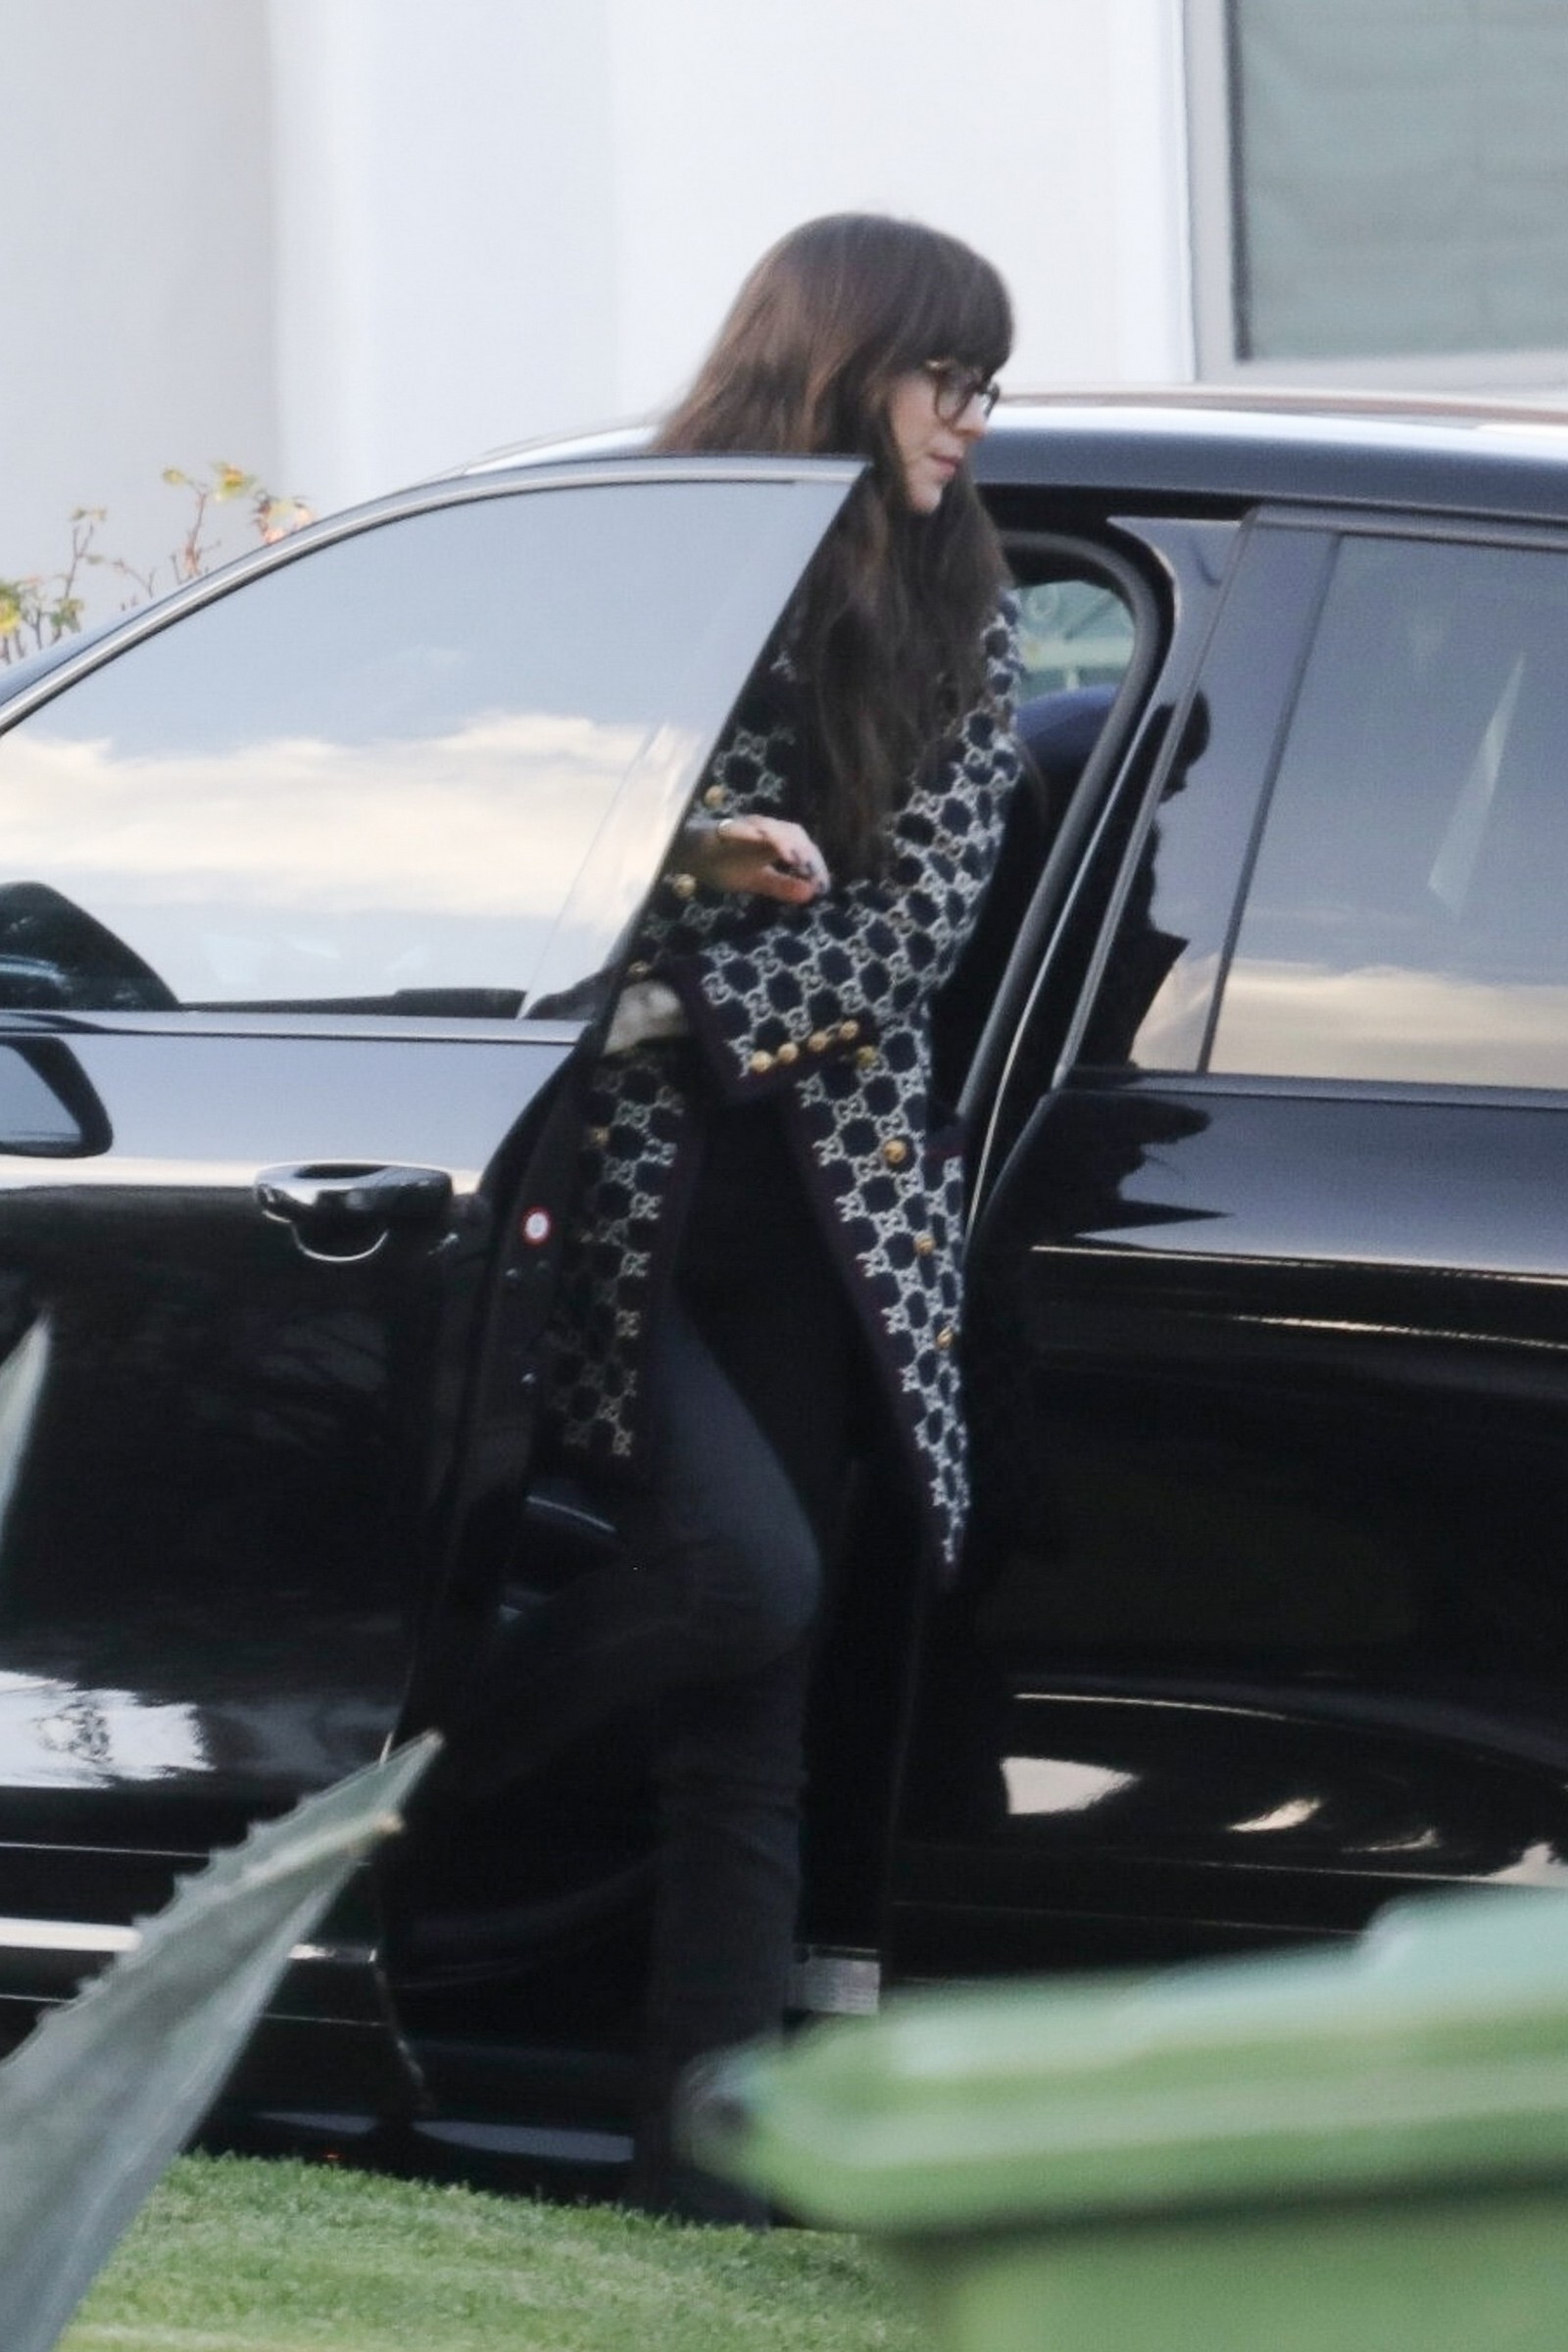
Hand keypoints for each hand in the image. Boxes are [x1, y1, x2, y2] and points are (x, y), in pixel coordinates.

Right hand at [684, 814, 829, 903]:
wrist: (687, 855)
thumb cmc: (722, 863)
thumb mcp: (755, 880)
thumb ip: (782, 886)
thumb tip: (812, 893)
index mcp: (774, 841)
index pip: (803, 847)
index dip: (815, 864)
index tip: (823, 886)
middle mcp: (763, 829)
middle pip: (793, 833)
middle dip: (807, 853)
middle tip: (816, 876)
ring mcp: (743, 826)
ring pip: (771, 828)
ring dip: (786, 842)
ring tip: (797, 860)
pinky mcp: (722, 828)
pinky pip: (739, 829)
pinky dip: (753, 834)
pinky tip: (761, 843)